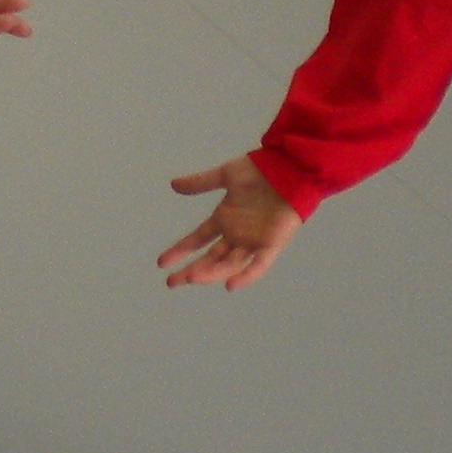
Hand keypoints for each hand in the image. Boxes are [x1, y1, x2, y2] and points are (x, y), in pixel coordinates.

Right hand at [157, 154, 304, 290]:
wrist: (290, 167)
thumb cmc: (260, 170)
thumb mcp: (225, 175)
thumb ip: (200, 182)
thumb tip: (173, 185)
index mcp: (224, 219)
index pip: (197, 240)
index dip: (180, 251)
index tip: (161, 262)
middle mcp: (236, 234)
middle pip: (210, 259)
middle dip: (191, 270)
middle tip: (171, 282)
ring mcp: (253, 241)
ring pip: (229, 264)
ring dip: (211, 273)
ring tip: (192, 278)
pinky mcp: (271, 244)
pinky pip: (258, 265)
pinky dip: (246, 276)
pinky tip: (230, 285)